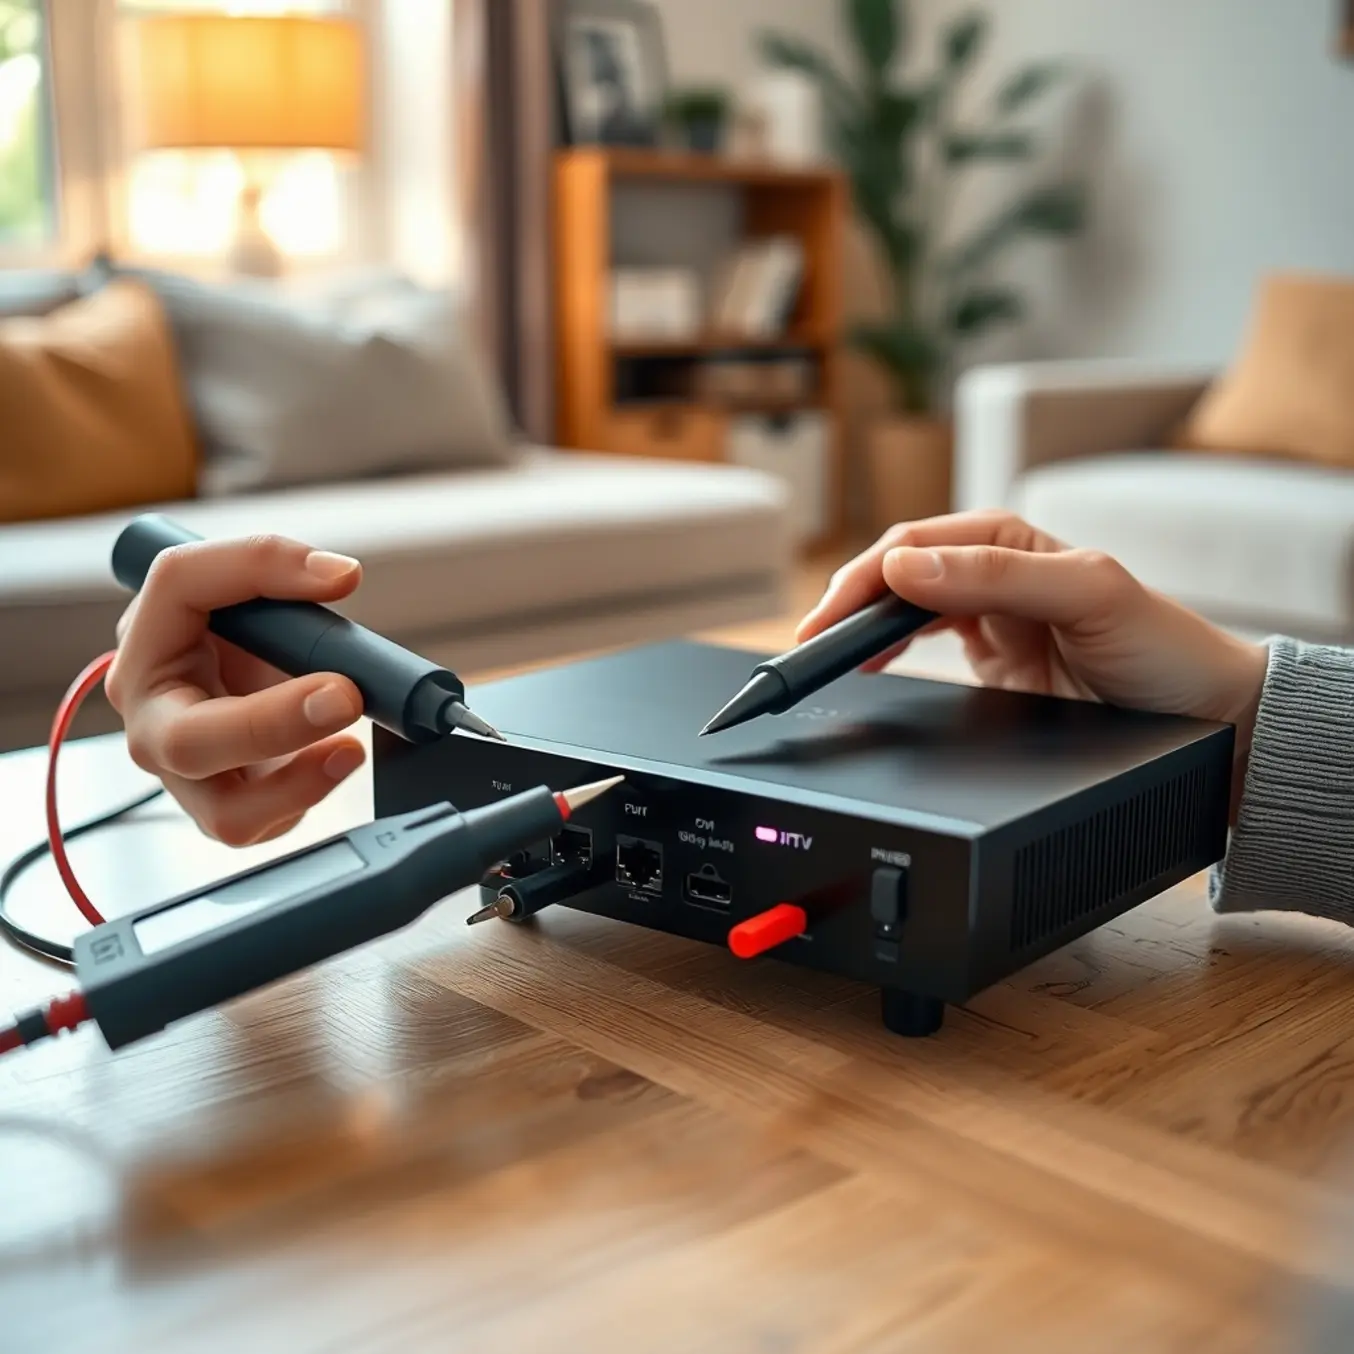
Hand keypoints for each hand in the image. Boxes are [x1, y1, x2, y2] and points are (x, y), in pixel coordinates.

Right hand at [105, 535, 367, 845]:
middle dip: (275, 722)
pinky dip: (308, 795)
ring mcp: (186, 781)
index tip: (340, 581)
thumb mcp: (252, 594)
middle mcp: (152, 720)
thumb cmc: (241, 646)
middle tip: (345, 697)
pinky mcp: (226, 815)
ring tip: (349, 749)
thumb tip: (339, 575)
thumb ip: (277, 568)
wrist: (250, 690)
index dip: (259, 573)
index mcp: (147, 644)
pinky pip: (269, 824)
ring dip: (300, 783)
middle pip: (191, 740)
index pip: (181, 584)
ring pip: (229, 813)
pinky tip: (329, 762)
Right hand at [799, 511, 1268, 814]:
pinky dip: (884, 653)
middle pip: (896, 574)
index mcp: (1010, 540)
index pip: (914, 547)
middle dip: (849, 602)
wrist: (1204, 718)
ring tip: (826, 654)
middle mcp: (992, 572)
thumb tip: (907, 566)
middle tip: (811, 642)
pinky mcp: (987, 661)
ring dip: (861, 628)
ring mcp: (986, 617)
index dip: (865, 578)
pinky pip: (919, 646)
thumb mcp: (1088, 594)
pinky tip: (865, 666)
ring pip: (900, 609)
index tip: (831, 617)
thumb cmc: (1161, 646)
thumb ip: (997, 574)